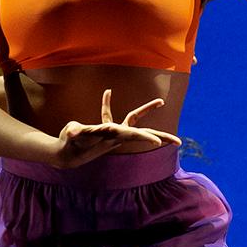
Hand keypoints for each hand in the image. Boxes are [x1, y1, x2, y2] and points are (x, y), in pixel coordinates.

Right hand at [52, 88, 178, 164]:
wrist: (67, 155)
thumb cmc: (69, 144)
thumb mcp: (71, 136)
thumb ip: (74, 132)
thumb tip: (72, 131)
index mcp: (112, 136)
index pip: (132, 136)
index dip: (145, 138)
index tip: (159, 143)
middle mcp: (117, 135)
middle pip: (143, 134)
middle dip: (161, 137)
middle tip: (179, 142)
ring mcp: (114, 132)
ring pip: (134, 120)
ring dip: (147, 110)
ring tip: (161, 101)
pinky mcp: (107, 129)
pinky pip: (111, 114)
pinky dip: (107, 104)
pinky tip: (108, 92)